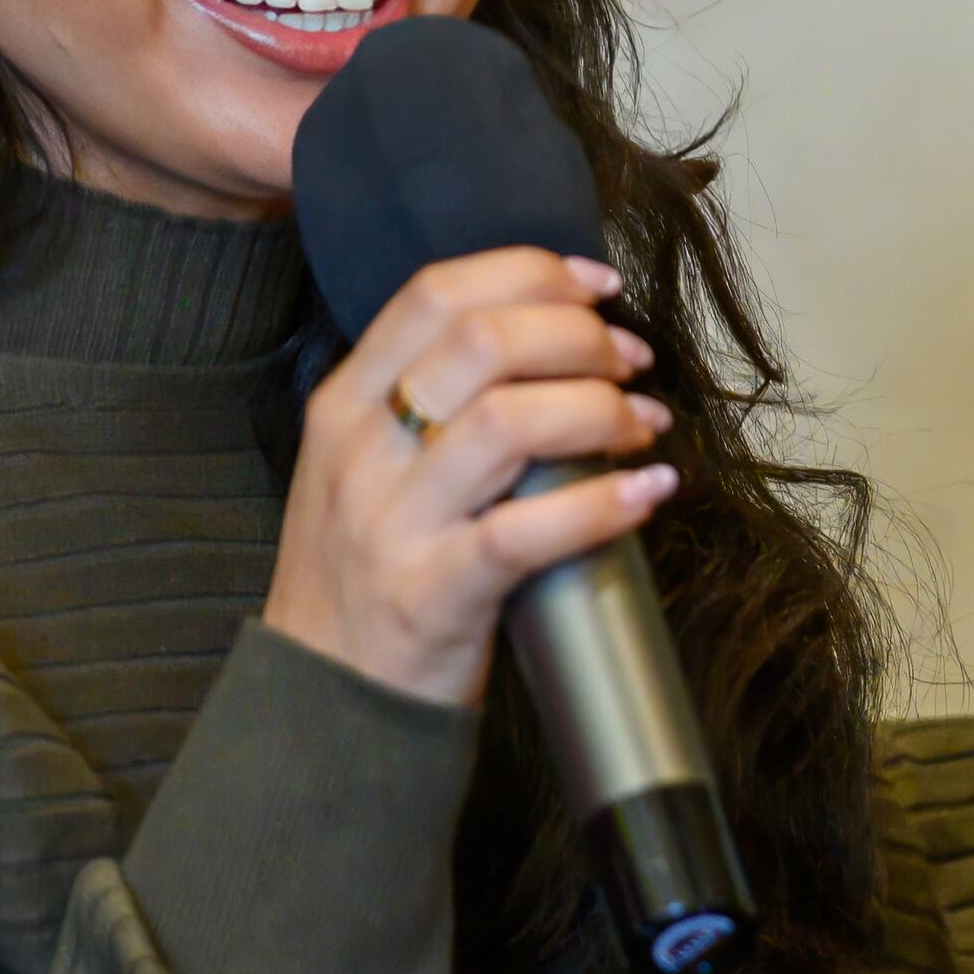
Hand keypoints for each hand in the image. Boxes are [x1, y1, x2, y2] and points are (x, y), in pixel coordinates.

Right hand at [265, 248, 676, 706]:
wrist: (324, 701)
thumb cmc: (369, 574)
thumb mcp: (366, 468)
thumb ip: (427, 399)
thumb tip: (548, 337)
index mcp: (344, 404)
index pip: (435, 292)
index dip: (530, 271)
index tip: (597, 285)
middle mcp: (361, 452)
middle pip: (483, 340)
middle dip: (578, 336)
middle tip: (629, 359)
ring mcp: (392, 525)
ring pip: (511, 421)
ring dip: (602, 409)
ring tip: (643, 425)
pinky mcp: (433, 595)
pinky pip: (528, 532)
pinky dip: (604, 504)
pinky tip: (648, 493)